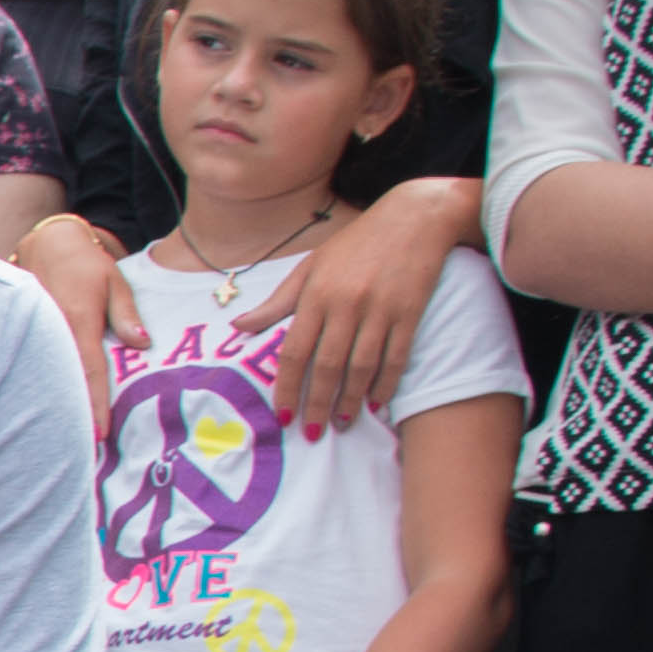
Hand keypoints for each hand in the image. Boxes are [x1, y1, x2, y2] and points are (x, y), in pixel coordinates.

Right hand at [10, 212, 135, 429]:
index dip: (95, 404)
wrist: (47, 241)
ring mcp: (37, 333)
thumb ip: (126, 314)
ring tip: (59, 439)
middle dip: (73, 416)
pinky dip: (43, 385)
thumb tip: (142, 344)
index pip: (90, 371)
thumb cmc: (87, 262)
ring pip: (47, 375)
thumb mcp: (115, 281)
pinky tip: (43, 407)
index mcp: (79, 321)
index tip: (99, 434)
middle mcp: (55, 330)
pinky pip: (37, 363)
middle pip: (65, 382)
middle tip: (81, 451)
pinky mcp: (27, 333)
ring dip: (55, 404)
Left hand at [262, 183, 468, 432]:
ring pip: (362, 367)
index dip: (287, 387)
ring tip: (341, 424)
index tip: (282, 415)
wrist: (414, 218)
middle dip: (317, 404)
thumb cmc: (356, 244)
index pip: (295, 351)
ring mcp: (380, 309)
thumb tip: (238, 326)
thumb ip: (277, 302)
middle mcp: (346, 304)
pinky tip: (377, 404)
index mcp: (316, 294)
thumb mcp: (311, 266)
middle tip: (311, 433)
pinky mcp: (410, 312)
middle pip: (327, 366)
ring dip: (351, 401)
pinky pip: (396, 357)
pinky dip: (386, 384)